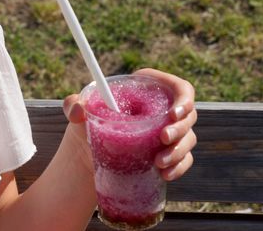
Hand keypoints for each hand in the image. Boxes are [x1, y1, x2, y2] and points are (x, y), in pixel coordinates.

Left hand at [63, 68, 196, 181]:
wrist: (88, 154)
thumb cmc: (88, 125)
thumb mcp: (79, 113)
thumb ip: (73, 105)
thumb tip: (78, 109)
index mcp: (148, 90)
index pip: (180, 88)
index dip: (184, 98)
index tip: (173, 113)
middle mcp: (163, 110)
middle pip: (189, 115)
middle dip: (181, 128)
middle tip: (163, 138)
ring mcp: (168, 133)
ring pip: (188, 139)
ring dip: (179, 152)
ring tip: (158, 163)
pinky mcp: (168, 154)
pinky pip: (184, 160)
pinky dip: (179, 168)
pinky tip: (165, 174)